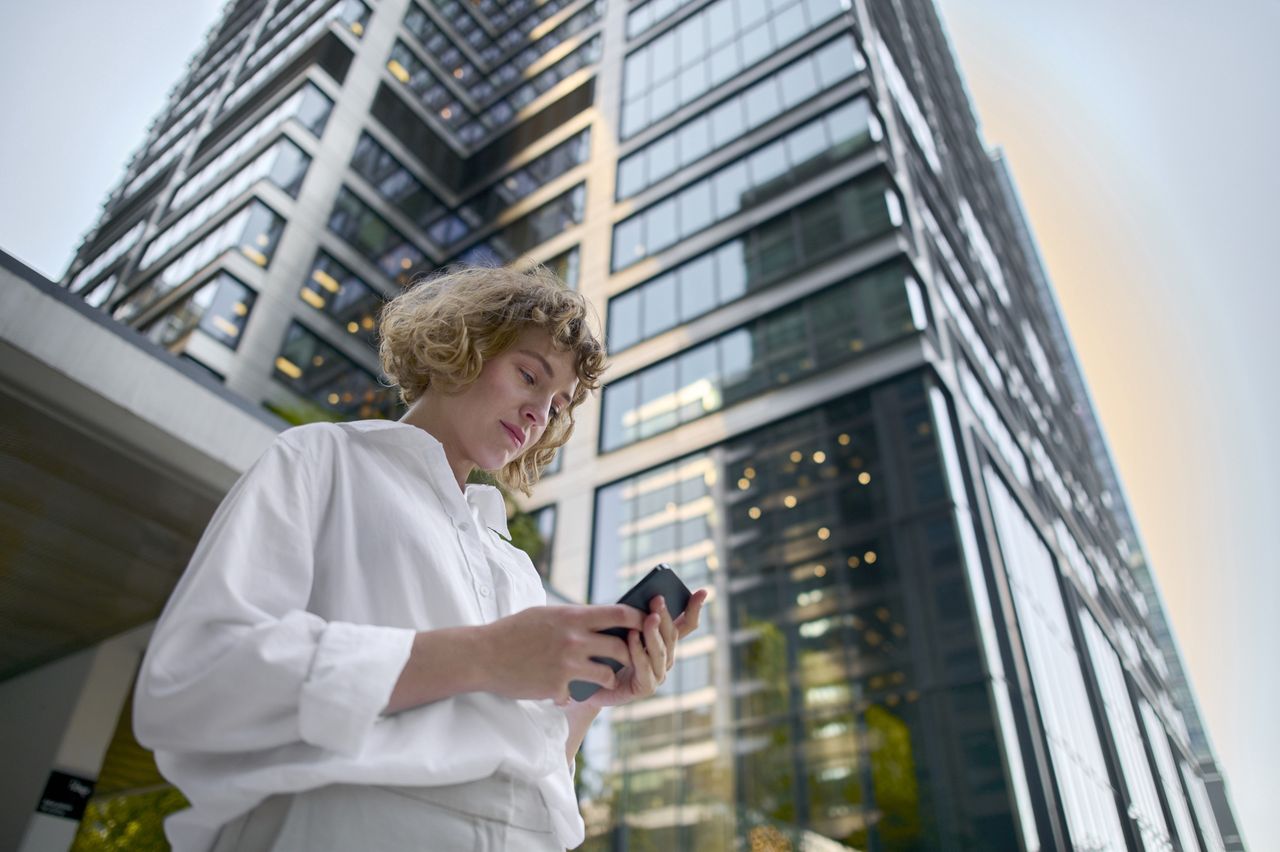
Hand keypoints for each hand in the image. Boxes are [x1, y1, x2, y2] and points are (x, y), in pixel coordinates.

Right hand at [478, 605, 644, 703]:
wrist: (483, 655)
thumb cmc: (514, 632)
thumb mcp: (546, 615)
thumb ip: (574, 618)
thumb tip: (599, 618)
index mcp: (572, 616)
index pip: (618, 613)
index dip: (637, 618)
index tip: (643, 623)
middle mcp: (574, 639)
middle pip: (621, 647)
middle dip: (629, 654)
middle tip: (627, 659)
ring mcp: (567, 664)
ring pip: (608, 674)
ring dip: (608, 678)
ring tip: (602, 679)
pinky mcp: (557, 686)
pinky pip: (580, 692)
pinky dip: (575, 693)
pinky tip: (563, 690)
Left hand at [582, 589, 708, 708]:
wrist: (590, 684)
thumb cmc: (606, 652)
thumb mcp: (622, 629)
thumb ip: (635, 617)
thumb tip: (644, 595)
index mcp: (665, 643)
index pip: (686, 625)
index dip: (694, 609)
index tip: (702, 591)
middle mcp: (665, 659)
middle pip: (672, 635)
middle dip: (665, 616)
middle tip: (657, 599)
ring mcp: (657, 675)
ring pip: (660, 651)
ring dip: (654, 633)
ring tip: (649, 617)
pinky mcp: (645, 688)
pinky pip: (644, 668)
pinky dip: (639, 651)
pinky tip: (632, 637)